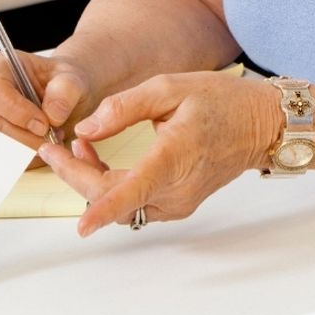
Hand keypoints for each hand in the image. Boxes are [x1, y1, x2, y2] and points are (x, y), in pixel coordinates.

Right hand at [0, 50, 96, 150]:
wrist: (66, 96)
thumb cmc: (64, 83)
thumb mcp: (74, 79)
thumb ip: (66, 91)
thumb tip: (52, 115)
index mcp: (0, 67)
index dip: (17, 111)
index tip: (44, 124)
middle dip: (26, 137)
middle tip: (53, 136)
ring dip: (28, 148)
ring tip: (52, 137)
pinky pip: (5, 156)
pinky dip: (28, 158)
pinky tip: (44, 145)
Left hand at [37, 71, 275, 235]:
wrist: (260, 125)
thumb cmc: (221, 102)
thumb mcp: (169, 88)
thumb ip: (122, 108)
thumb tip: (86, 130)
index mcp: (174, 158)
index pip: (133, 192)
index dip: (103, 212)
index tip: (82, 226)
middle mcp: (177, 189)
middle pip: (114, 198)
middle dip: (76, 176)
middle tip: (53, 149)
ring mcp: (178, 202)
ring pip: (122, 205)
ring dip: (92, 181)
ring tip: (78, 147)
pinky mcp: (178, 204)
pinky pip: (135, 203)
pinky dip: (111, 187)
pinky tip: (100, 159)